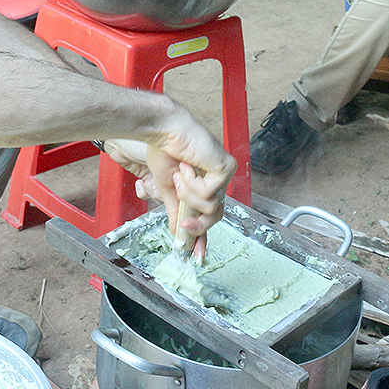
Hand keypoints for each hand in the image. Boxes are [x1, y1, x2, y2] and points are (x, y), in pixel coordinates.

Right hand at [108, 114, 233, 236]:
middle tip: (182, 220)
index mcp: (206, 185)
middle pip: (215, 216)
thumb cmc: (165, 152)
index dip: (202, 237)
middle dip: (196, 223)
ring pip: (210, 207)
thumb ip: (176, 211)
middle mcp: (218, 180)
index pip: (209, 216)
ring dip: (188, 193)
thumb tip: (177, 233)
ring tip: (181, 173)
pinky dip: (192, 183)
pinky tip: (187, 166)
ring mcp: (224, 174)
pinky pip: (209, 194)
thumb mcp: (168, 189)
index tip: (196, 256)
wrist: (163, 132)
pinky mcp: (225, 168)